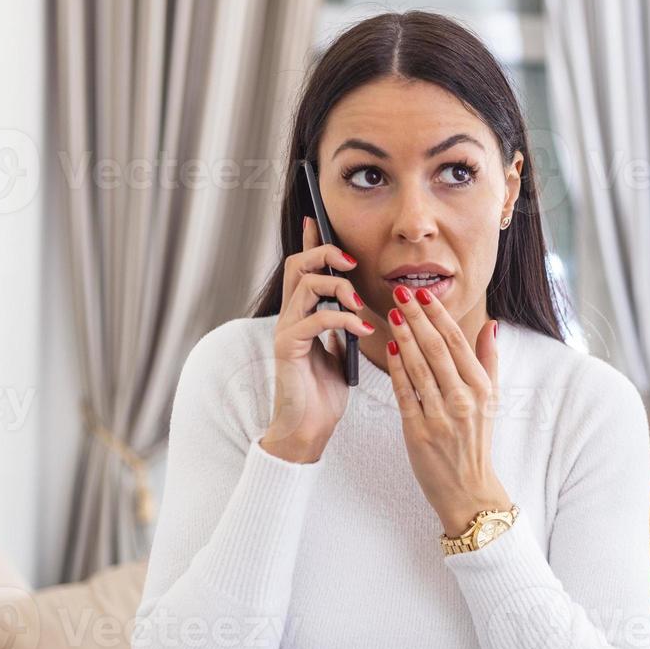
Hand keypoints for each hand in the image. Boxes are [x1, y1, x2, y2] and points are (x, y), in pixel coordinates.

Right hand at [259, 216, 376, 462]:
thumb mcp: (342, 352)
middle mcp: (289, 316)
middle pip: (299, 265)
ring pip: (306, 285)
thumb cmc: (325, 394)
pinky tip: (363, 330)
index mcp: (303, 314)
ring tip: (361, 305)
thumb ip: (345, 328)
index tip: (316, 219)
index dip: (310, 241)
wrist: (309, 429)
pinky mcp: (288, 347)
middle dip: (325, 253)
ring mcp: (286, 330)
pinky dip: (342, 319)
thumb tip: (361, 310)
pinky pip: (315, 319)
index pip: (303, 268)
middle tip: (351, 260)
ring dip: (338, 286)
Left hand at [384, 284, 509, 535]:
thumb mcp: (492, 400)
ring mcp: (441, 415)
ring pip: (418, 366)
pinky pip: (405, 392)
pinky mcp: (419, 431)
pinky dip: (396, 368)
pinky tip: (388, 348)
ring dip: (403, 336)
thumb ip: (489, 361)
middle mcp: (464, 399)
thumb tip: (491, 325)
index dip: (438, 315)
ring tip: (391, 313)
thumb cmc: (476, 442)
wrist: (469, 490)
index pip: (457, 342)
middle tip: (400, 292)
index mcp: (482, 388)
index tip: (423, 294)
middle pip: (436, 348)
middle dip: (416, 317)